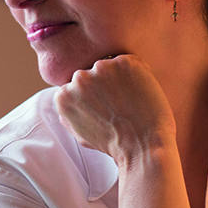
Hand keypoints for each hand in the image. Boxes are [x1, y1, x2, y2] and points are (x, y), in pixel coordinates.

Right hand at [53, 55, 176, 166]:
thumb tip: (66, 97)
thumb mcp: (80, 134)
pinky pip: (129, 62)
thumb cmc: (114, 143)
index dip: (94, 95)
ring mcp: (102, 68)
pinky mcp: (124, 63)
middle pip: (92, 73)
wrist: (143, 145)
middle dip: (104, 85)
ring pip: (110, 66)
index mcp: (64, 95)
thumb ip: (68, 114)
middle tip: (119, 104)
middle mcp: (79, 79)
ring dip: (119, 78)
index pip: (77, 85)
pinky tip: (139, 93)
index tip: (105, 106)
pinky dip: (137, 74)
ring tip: (130, 100)